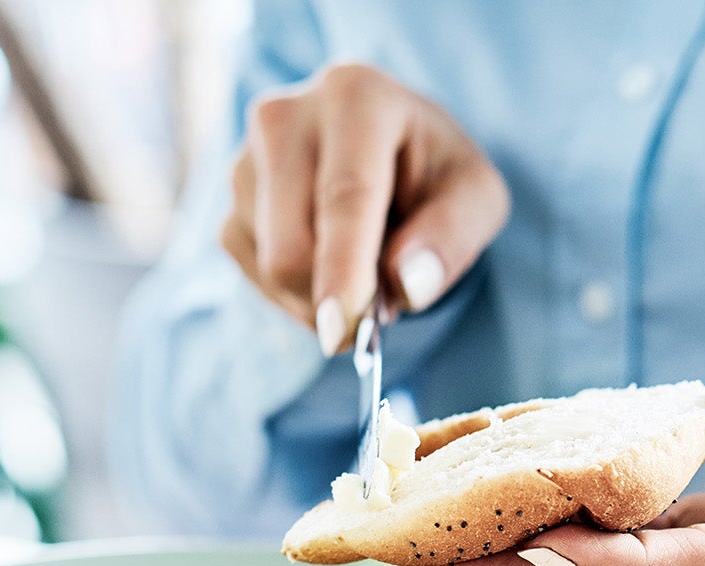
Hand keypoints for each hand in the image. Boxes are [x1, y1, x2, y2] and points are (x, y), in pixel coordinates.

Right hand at [221, 62, 509, 353]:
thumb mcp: (475, 197)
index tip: (341, 330)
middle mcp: (284, 117)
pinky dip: (294, 291)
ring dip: (319, 295)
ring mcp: (245, 158)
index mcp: (355, 96)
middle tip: (381, 309)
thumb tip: (407, 284)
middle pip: (291, 246)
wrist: (387, 150)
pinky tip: (325, 262)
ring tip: (360, 263)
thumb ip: (452, 236)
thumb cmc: (434, 173)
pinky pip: (252, 273)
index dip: (343, 270)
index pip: (344, 197)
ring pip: (269, 267)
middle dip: (335, 299)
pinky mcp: (230, 198)